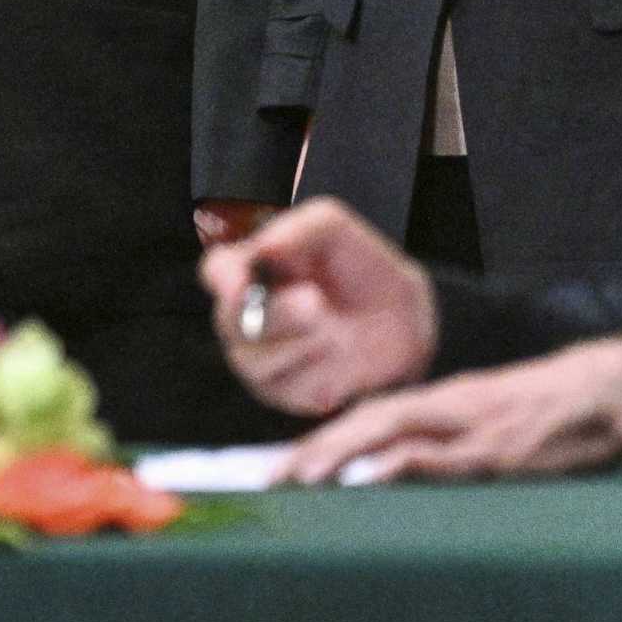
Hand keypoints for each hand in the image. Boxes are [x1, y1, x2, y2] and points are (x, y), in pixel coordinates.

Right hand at [199, 198, 435, 416]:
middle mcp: (245, 315)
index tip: (243, 282)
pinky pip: (289, 390)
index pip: (217, 272)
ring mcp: (261, 358)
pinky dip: (320, 374)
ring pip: (255, 361)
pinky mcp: (285, 394)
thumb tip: (263, 247)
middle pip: (232, 321)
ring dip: (299, 344)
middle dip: (275, 313)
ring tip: (337, 331)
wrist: (405, 320)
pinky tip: (342, 359)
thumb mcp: (336, 230)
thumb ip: (299, 228)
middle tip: (314, 301)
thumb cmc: (361, 268)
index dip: (225, 279)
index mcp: (249, 269)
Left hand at [284, 337, 621, 483]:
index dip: (323, 442)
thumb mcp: (490, 422)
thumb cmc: (552, 412)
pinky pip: (445, 458)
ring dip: (344, 457)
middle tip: (271, 479)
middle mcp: (448, 411)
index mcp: (443, 404)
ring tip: (301, 479)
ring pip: (393, 437)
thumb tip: (398, 481)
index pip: (367, 418)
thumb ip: (447, 446)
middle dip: (315, 452)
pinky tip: (374, 474)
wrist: (615, 391)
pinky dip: (406, 463)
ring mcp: (473, 432)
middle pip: (365, 423)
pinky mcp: (504, 453)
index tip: (283, 468)